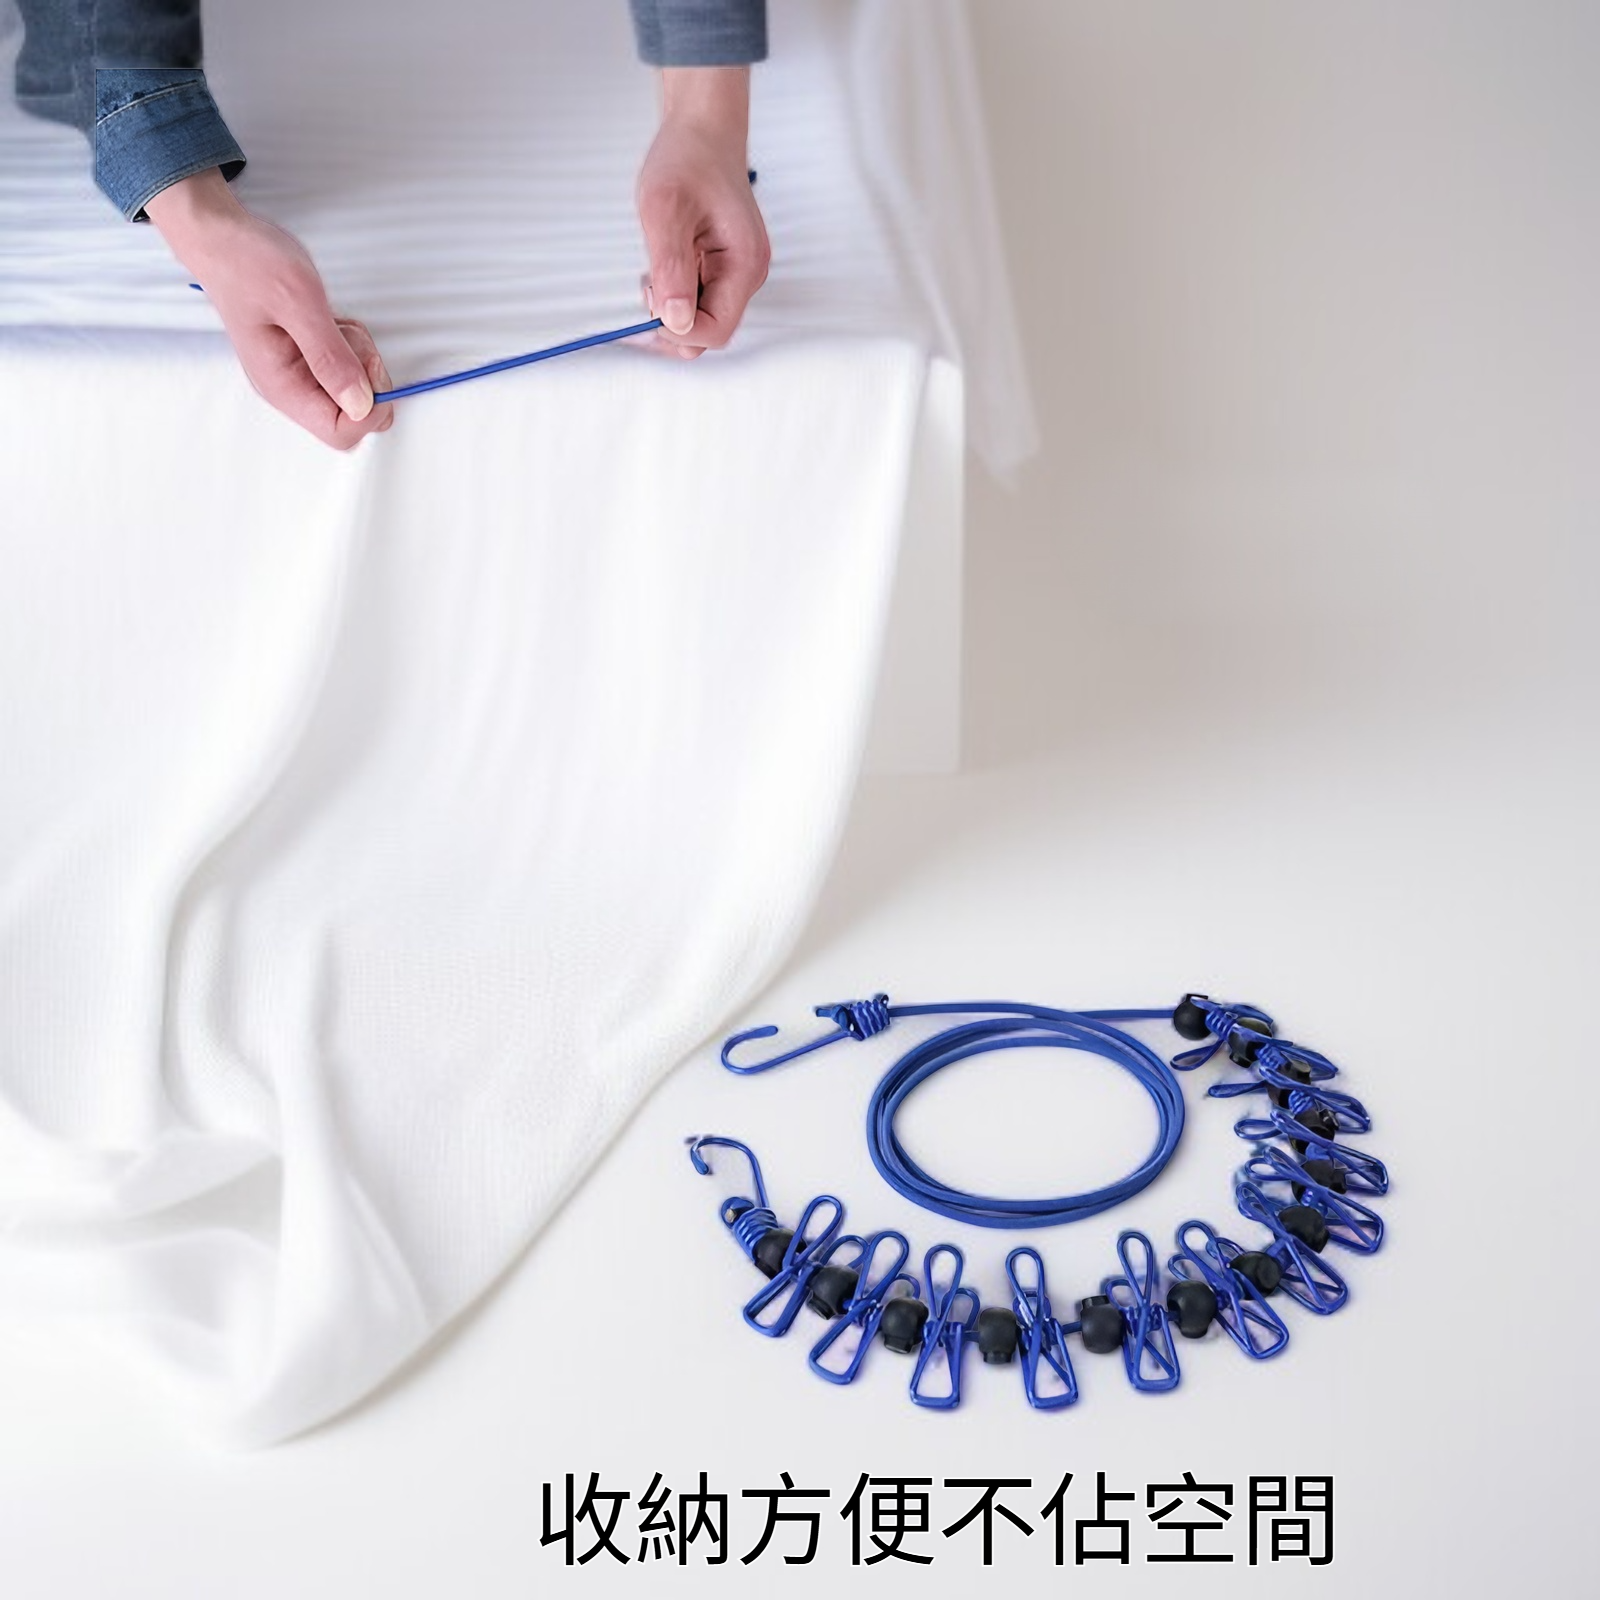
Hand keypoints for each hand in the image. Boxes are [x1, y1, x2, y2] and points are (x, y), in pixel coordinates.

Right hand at [145, 169, 393, 448]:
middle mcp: (291, 389)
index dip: (369, 409)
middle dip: (367, 378)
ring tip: (332, 321)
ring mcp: (301, 374)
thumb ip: (330, 357)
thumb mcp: (298, 303)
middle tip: (348, 336)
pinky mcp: (309, 358)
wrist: (222, 237)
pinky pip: (349, 366)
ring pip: (357, 390)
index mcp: (282, 387)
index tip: (368, 365)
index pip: (341, 433)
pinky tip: (330, 320)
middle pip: (355, 416)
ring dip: (359, 355)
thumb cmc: (247, 263)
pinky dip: (352, 343)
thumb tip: (361, 405)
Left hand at [636, 66, 769, 358]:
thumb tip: (675, 321)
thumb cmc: (688, 158)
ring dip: (670, 310)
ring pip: (701, 320)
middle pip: (710, 332)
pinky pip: (698, 300)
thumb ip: (672, 268)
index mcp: (744, 264)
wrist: (703, 129)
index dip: (677, 330)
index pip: (715, 330)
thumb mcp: (665, 209)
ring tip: (650, 275)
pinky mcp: (722, 267)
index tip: (646, 302)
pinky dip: (673, 295)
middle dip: (672, 325)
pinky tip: (658, 271)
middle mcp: (747, 275)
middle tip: (643, 290)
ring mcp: (736, 273)